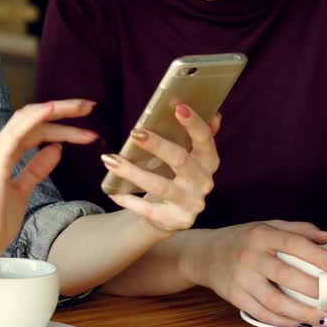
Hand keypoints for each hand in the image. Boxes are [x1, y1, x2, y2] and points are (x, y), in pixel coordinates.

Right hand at [0, 99, 98, 265]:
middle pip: (34, 118)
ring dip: (56, 110)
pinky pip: (16, 134)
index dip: (62, 125)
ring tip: (83, 108)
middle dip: (64, 111)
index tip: (88, 128)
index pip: (36, 130)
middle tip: (91, 106)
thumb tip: (55, 149)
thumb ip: (36, 169)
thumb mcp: (23, 191)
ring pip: (28, 120)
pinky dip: (34, 119)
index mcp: (5, 153)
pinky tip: (51, 110)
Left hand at [103, 106, 221, 232]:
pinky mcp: (176, 220)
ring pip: (160, 185)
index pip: (205, 140)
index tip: (178, 107)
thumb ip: (199, 136)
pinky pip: (148, 210)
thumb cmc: (177, 176)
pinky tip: (112, 192)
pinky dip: (129, 200)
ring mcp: (191, 203)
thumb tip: (215, 114)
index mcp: (208, 161)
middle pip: (180, 160)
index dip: (194, 124)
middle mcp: (204, 182)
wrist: (173, 215)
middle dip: (157, 145)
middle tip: (135, 132)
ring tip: (111, 160)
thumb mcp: (189, 156)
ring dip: (132, 172)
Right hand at [180, 220, 326, 326]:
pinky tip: (301, 325)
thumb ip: (299, 230)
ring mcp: (241, 279)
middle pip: (286, 275)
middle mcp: (250, 256)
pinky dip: (284, 322)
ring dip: (303, 313)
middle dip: (315, 289)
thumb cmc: (241, 240)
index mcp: (261, 235)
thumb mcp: (266, 226)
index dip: (318, 256)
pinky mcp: (235, 297)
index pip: (293, 244)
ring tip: (326, 319)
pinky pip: (262, 314)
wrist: (203, 254)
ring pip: (275, 301)